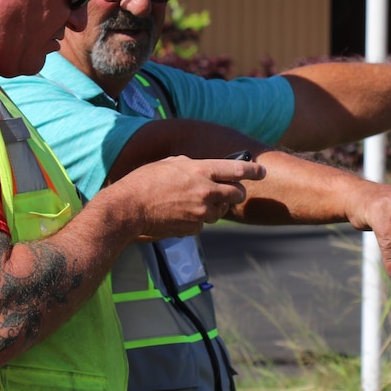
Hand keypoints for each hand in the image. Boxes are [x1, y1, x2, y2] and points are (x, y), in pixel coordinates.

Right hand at [116, 155, 265, 239]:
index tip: (261, 171)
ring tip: (195, 201)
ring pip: (221, 211)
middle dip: (237, 192)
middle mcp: (206, 191)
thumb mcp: (170, 163)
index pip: (237, 169)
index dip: (253, 170)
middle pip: (236, 194)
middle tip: (232, 191)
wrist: (129, 208)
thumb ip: (191, 165)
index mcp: (201, 170)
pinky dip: (197, 219)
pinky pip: (203, 224)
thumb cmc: (145, 181)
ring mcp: (201, 212)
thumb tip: (201, 168)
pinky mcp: (193, 228)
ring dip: (215, 207)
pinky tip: (180, 213)